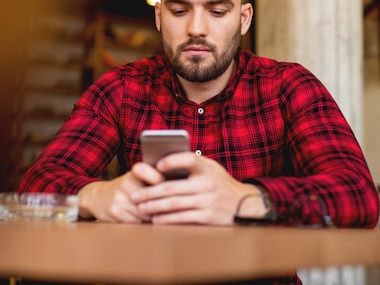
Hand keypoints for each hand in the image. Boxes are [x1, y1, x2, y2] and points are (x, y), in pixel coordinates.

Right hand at [77, 163, 164, 222]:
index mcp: (134, 173)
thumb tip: (182, 187)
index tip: (170, 186)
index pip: (151, 174)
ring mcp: (119, 200)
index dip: (160, 180)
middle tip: (171, 206)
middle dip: (162, 205)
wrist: (96, 197)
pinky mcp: (116, 214)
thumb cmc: (124, 187)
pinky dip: (143, 223)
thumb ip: (155, 179)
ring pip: (147, 213)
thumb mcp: (136, 178)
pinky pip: (138, 222)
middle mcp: (125, 184)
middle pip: (153, 200)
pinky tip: (144, 219)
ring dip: (154, 216)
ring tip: (157, 213)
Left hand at [129, 152, 262, 224]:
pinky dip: (167, 219)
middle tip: (135, 195)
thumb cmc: (221, 183)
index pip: (188, 159)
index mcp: (206, 168)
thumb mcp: (211, 168)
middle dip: (150, 192)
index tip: (157, 165)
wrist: (244, 204)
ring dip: (154, 207)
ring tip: (141, 207)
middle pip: (172, 187)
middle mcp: (207, 184)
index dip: (172, 161)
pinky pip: (182, 218)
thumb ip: (192, 164)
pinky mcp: (207, 217)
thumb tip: (164, 161)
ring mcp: (207, 201)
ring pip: (174, 204)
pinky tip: (155, 219)